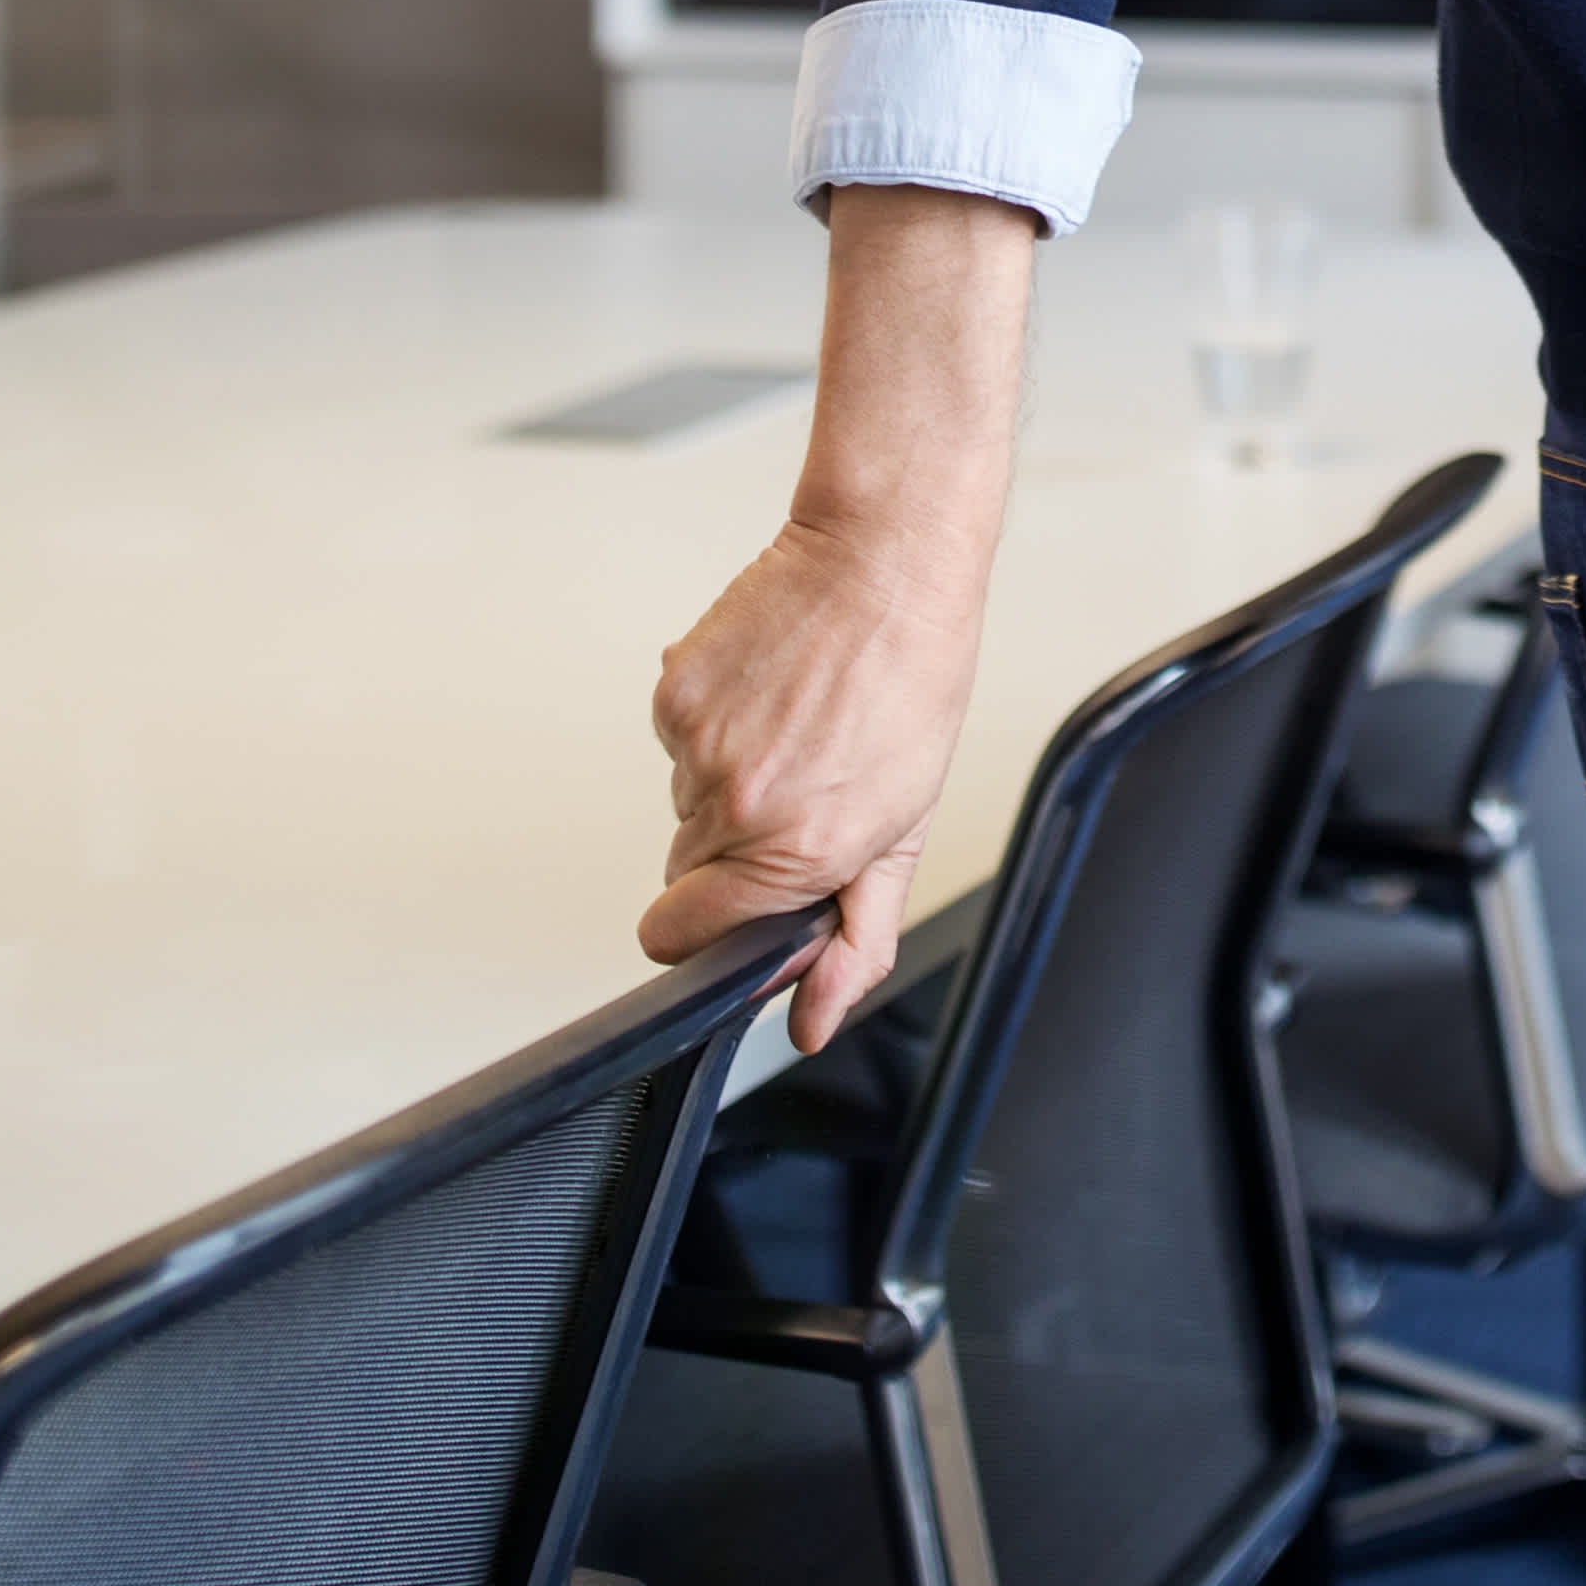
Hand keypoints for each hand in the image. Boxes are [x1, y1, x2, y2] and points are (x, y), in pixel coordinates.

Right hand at [646, 504, 988, 1050]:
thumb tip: (811, 1019)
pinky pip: (676, 741)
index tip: (741, 904)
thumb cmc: (912, 684)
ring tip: (797, 730)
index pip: (680, 940)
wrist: (885, 565)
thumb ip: (858, 937)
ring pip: (684, 804)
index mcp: (796, 854)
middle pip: (684, 875)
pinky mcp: (672, 692)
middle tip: (800, 792)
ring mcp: (697, 747)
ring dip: (728, 784)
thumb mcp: (906, 827)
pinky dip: (713, 727)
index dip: (709, 930)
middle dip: (732, 853)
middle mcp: (736, 807)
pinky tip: (769, 695)